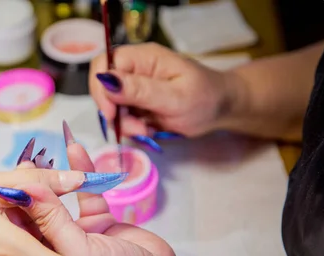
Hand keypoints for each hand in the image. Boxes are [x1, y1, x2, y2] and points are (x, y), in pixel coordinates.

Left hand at [0, 122, 189, 255]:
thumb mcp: (79, 252)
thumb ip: (52, 221)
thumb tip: (26, 189)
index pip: (19, 230)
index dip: (14, 205)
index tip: (4, 179)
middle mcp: (57, 249)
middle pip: (37, 213)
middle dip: (32, 187)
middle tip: (22, 162)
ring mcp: (78, 234)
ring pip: (61, 201)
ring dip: (55, 177)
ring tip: (43, 153)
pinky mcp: (99, 222)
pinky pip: (87, 194)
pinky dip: (82, 173)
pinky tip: (75, 151)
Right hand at [90, 43, 235, 137]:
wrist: (222, 109)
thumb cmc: (205, 99)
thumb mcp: (174, 98)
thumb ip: (140, 90)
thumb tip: (107, 81)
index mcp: (144, 58)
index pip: (105, 64)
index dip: (101, 89)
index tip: (112, 113)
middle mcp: (136, 69)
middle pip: (105, 88)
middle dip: (115, 113)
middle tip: (138, 128)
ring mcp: (136, 86)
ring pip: (112, 106)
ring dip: (125, 124)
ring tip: (149, 131)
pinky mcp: (138, 102)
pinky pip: (122, 116)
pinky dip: (132, 128)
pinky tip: (150, 129)